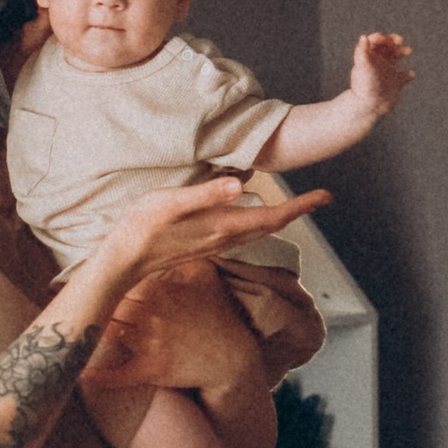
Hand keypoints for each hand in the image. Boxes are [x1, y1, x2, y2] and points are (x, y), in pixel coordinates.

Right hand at [105, 172, 329, 289]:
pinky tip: (254, 214)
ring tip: (296, 205)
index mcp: (222, 225)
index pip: (272, 217)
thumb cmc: (141, 227)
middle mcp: (225, 238)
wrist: (123, 261)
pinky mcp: (205, 244)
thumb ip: (205, 194)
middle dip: (297, 211)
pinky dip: (259, 222)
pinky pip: (243, 233)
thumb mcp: (170, 203)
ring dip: (280, 218)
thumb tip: (241, 186)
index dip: (300, 206)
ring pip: (259, 231)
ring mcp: (216, 243)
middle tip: (320, 198)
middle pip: (271, 226)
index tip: (324, 196)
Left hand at [350, 31, 414, 120]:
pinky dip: (409, 74)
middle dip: (394, 40)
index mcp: (368, 58)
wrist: (370, 107)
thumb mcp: (362, 67)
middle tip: (400, 40)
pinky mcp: (396, 83)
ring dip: (403, 51)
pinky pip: (405, 76)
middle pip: (387, 46)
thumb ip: (362, 51)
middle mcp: (378, 63)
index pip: (374, 42)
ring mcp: (387, 72)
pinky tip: (409, 74)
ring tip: (409, 50)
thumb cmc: (365, 87)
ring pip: (397, 56)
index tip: (385, 39)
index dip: (380, 37)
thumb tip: (363, 37)